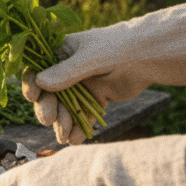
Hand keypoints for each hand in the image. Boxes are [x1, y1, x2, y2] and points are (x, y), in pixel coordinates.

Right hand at [22, 1, 185, 143]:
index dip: (31, 83)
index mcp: (60, 52)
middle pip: (49, 93)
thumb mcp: (92, 57)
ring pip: (65, 107)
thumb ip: (67, 71)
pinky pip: (83, 115)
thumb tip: (40, 84)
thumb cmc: (121, 46)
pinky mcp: (96, 98)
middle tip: (50, 120)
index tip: (33, 96)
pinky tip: (76, 139)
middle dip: (48, 108)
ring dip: (63, 122)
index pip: (37, 69)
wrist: (154, 55)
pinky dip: (79, 128)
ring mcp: (81, 85)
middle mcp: (66, 69)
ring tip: (65, 135)